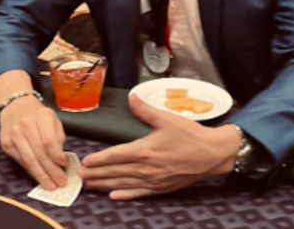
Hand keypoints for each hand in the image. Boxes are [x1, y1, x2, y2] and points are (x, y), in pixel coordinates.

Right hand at [0, 95, 67, 190]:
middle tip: (61, 182)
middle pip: (40, 154)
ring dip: (41, 175)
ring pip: (29, 160)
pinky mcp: (6, 143)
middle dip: (51, 171)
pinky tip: (39, 177)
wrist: (15, 105)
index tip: (65, 165)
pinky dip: (30, 170)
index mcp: (41, 117)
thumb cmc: (37, 114)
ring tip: (50, 185)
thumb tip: (60, 160)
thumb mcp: (53, 119)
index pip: (49, 142)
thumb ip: (58, 136)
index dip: (57, 157)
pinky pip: (20, 161)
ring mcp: (13, 135)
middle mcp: (25, 125)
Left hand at [78, 94, 239, 199]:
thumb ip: (145, 109)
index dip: (99, 159)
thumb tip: (132, 98)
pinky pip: (140, 193)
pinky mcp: (162, 187)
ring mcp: (154, 180)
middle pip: (115, 171)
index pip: (115, 155)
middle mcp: (147, 168)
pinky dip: (126, 194)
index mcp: (145, 150)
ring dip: (106, 184)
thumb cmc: (191, 136)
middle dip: (96, 174)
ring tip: (91, 185)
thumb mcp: (167, 118)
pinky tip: (115, 196)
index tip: (85, 162)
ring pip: (124, 183)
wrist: (213, 154)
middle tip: (80, 176)